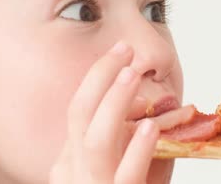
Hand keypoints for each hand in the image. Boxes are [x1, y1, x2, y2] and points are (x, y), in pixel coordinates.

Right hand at [49, 41, 159, 183]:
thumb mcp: (120, 163)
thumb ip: (126, 136)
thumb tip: (141, 102)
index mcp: (69, 160)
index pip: (79, 109)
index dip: (99, 78)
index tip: (123, 56)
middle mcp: (73, 172)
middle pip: (79, 113)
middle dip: (101, 75)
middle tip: (124, 48)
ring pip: (95, 141)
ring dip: (114, 102)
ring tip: (132, 75)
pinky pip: (125, 175)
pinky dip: (138, 149)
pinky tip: (150, 127)